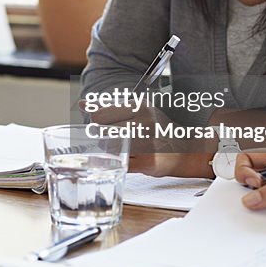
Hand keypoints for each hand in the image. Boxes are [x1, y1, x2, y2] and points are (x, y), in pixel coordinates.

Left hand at [88, 103, 213, 177]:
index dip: (96, 121)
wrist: (183, 149)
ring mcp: (147, 143)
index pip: (99, 114)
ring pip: (109, 149)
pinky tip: (131, 157)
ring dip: (111, 150)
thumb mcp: (137, 110)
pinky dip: (121, 162)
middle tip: (116, 138)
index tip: (102, 124)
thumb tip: (82, 103)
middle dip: (103, 137)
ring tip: (125, 147)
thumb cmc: (156, 128)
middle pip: (102, 132)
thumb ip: (109, 106)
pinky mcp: (149, 162)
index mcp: (140, 106)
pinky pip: (121, 163)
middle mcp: (144, 122)